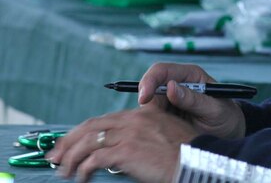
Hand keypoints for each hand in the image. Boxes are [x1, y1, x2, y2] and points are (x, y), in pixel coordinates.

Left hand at [45, 107, 193, 182]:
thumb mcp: (162, 135)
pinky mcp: (128, 150)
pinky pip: (95, 159)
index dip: (82, 132)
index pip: (103, 120)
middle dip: (67, 142)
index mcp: (142, 114)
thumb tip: (116, 150)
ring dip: (70, 157)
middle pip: (90, 127)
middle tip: (55, 156)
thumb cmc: (184, 153)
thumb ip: (140, 135)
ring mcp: (130, 134)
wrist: (197, 160)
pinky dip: (83, 169)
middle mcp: (134, 119)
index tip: (69, 144)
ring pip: (88, 142)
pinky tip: (81, 178)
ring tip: (63, 171)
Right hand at [137, 62, 245, 139]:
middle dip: (147, 103)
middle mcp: (178, 84)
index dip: (150, 81)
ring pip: (148, 105)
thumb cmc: (226, 117)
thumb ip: (193, 99)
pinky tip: (164, 133)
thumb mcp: (214, 109)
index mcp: (191, 75)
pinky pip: (151, 118)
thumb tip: (170, 87)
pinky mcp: (166, 114)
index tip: (144, 98)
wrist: (229, 133)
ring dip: (150, 117)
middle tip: (153, 122)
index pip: (162, 70)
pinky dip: (152, 125)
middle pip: (150, 87)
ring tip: (167, 129)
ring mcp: (170, 100)